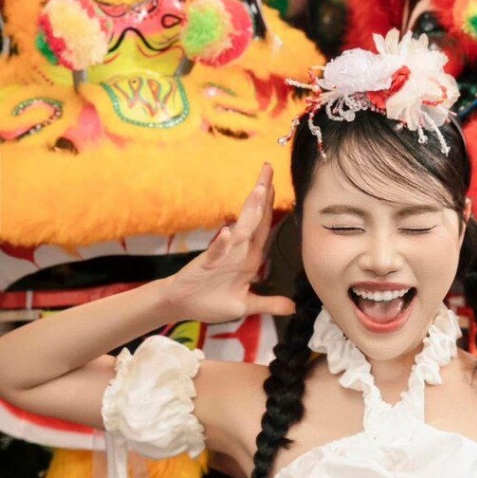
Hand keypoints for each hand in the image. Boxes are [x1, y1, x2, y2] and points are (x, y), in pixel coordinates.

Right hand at [164, 163, 295, 322]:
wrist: (182, 306)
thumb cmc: (211, 302)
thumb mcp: (245, 305)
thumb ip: (268, 304)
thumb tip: (292, 307)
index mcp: (250, 258)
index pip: (264, 228)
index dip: (273, 208)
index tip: (278, 185)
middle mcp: (239, 251)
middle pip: (254, 220)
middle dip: (262, 195)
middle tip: (268, 169)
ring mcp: (223, 255)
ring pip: (239, 230)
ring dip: (249, 211)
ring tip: (259, 191)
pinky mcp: (206, 263)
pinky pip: (216, 252)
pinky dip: (221, 244)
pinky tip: (227, 233)